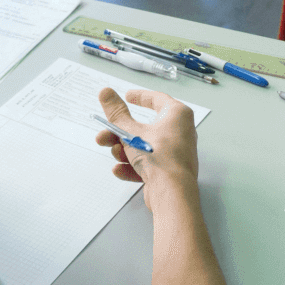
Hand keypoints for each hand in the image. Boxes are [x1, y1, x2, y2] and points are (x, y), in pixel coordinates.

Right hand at [95, 87, 199, 209]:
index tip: (128, 96)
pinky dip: (133, 165)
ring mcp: (175, 153)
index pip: (157, 99)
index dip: (140, 97)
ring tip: (114, 154)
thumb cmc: (159, 157)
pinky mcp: (169, 170)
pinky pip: (148, 164)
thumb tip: (106, 92)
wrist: (171, 192)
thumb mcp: (130, 131)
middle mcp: (179, 132)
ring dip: (124, 150)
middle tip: (104, 135)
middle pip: (144, 127)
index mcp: (177, 115)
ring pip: (144, 147)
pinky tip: (120, 170)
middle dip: (120, 133)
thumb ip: (116, 112)